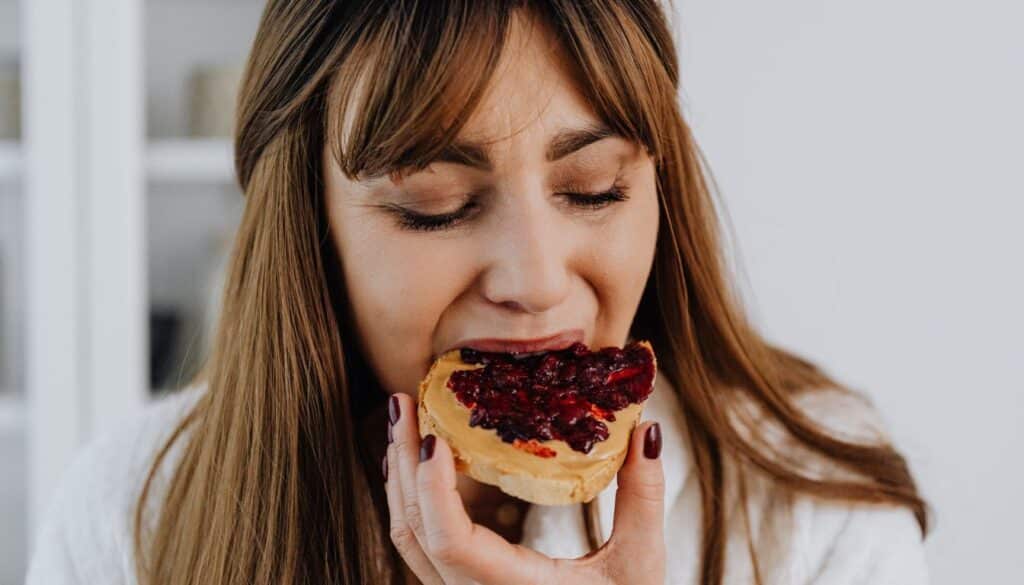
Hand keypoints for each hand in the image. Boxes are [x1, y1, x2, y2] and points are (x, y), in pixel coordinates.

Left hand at [383, 393, 665, 584]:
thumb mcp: (639, 565)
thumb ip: (642, 497)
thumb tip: (647, 430)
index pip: (448, 540)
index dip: (431, 487)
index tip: (433, 437)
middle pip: (413, 530)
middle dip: (401, 462)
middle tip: (403, 403)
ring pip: (409, 537)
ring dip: (401, 477)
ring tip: (405, 420)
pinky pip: (422, 543)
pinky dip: (415, 499)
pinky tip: (422, 462)